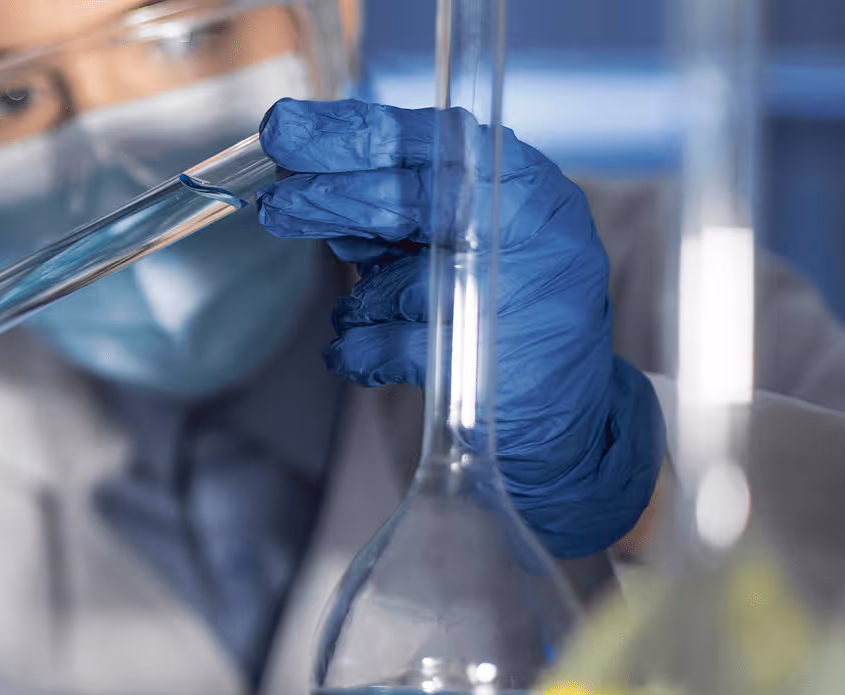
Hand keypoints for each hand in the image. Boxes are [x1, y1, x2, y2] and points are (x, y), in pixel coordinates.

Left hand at [254, 98, 663, 557]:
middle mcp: (531, 232)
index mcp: (522, 183)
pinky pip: (390, 347)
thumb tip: (310, 187)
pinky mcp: (490, 368)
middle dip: (332, 199)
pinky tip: (353, 350)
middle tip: (276, 205)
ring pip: (397, 283)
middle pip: (413, 198)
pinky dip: (357, 349)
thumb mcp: (461, 238)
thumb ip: (398, 210)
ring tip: (363, 313)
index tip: (284, 130)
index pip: (432, 138)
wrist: (568, 413)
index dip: (352, 133)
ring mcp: (518, 301)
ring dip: (360, 301)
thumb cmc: (503, 307)